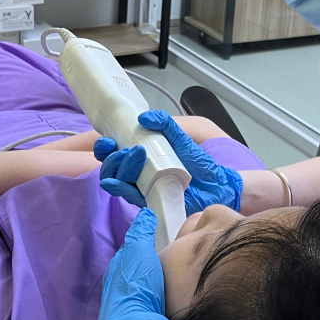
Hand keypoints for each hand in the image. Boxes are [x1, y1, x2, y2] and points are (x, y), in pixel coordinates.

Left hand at [92, 208, 181, 319]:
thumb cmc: (137, 286)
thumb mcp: (140, 251)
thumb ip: (141, 232)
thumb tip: (144, 214)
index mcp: (114, 271)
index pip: (126, 256)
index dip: (139, 250)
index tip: (153, 248)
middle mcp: (112, 291)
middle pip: (129, 277)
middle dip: (141, 273)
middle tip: (160, 270)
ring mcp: (119, 312)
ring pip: (133, 296)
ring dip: (144, 292)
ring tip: (163, 290)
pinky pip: (139, 312)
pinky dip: (147, 308)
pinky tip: (159, 310)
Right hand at [94, 111, 242, 213]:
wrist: (216, 185)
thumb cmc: (197, 164)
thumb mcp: (180, 138)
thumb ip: (165, 124)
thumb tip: (144, 117)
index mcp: (140, 158)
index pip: (113, 153)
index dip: (104, 148)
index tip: (107, 141)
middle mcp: (137, 174)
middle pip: (111, 169)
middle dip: (113, 159)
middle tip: (129, 150)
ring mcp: (142, 189)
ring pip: (117, 182)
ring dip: (120, 169)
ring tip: (135, 156)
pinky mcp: (150, 202)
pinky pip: (130, 197)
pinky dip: (121, 189)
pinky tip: (119, 183)